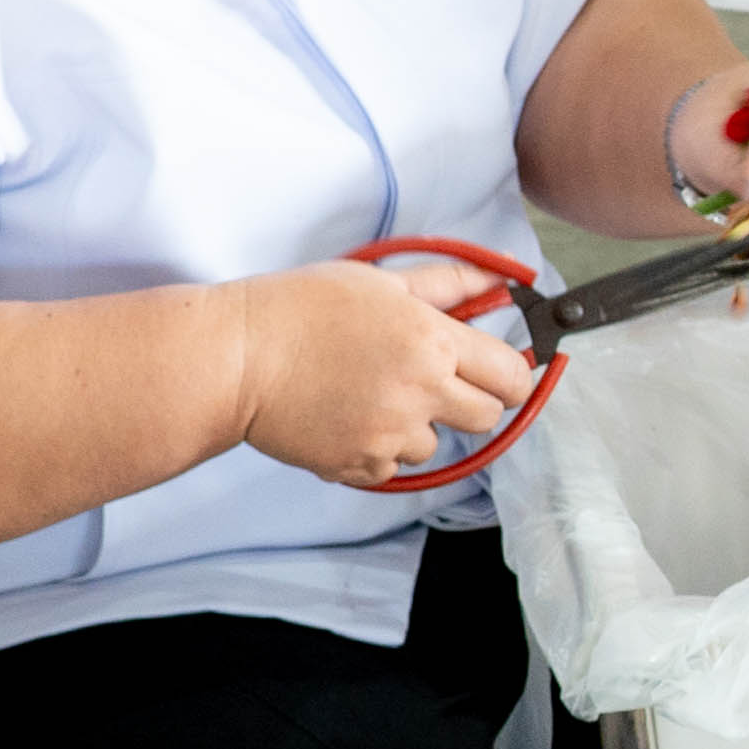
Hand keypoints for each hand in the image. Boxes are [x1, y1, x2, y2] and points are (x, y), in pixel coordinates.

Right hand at [233, 255, 541, 490]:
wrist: (236, 358)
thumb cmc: (302, 309)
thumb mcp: (381, 281)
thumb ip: (449, 284)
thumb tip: (503, 282)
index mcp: (433, 343)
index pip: (512, 376)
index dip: (511, 374)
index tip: (499, 370)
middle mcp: (421, 394)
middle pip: (487, 417)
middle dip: (471, 401)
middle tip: (435, 382)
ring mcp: (390, 436)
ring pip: (435, 444)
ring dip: (417, 425)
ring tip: (371, 393)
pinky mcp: (358, 466)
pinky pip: (392, 467)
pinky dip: (378, 449)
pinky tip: (347, 417)